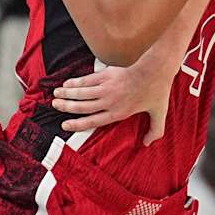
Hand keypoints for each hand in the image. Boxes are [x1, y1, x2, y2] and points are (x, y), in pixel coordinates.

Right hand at [53, 51, 178, 141]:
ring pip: (81, 93)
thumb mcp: (159, 114)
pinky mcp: (106, 75)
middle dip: (66, 107)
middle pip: (82, 106)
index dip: (77, 124)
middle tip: (55, 106)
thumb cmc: (157, 92)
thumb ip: (154, 131)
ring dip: (66, 94)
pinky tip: (67, 83)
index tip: (65, 125)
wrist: (155, 70)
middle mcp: (109, 102)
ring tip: (55, 95)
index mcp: (118, 113)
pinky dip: (75, 82)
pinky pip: (87, 80)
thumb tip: (147, 144)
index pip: (93, 121)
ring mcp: (106, 88)